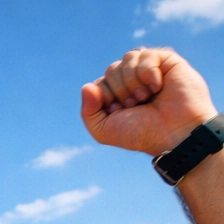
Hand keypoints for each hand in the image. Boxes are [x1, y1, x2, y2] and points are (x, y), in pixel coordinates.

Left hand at [83, 47, 218, 155]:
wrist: (172, 133)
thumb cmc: (140, 133)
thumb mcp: (103, 130)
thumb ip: (88, 111)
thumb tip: (86, 86)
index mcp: (116, 94)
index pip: (98, 84)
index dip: (106, 98)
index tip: (119, 112)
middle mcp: (131, 79)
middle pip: (112, 70)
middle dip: (120, 91)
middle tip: (135, 105)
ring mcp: (149, 69)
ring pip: (127, 59)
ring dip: (133, 82)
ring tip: (146, 97)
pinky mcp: (167, 61)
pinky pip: (146, 55)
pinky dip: (147, 73)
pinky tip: (157, 86)